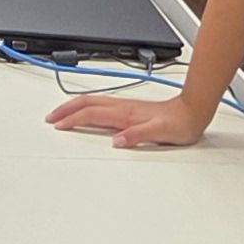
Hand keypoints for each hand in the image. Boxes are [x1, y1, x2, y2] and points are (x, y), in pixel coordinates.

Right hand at [49, 91, 204, 149]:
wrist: (192, 112)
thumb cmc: (179, 124)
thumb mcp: (160, 134)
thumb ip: (138, 136)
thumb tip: (118, 141)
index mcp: (125, 114)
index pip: (92, 114)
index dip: (73, 119)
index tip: (58, 125)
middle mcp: (123, 107)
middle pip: (87, 103)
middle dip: (66, 109)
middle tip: (50, 117)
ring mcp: (125, 107)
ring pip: (92, 102)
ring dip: (73, 106)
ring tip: (61, 113)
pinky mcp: (129, 109)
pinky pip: (100, 105)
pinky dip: (86, 108)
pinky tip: (87, 113)